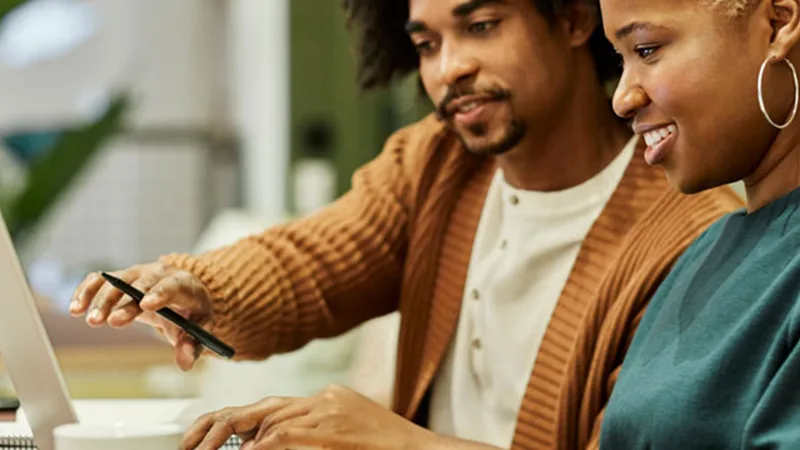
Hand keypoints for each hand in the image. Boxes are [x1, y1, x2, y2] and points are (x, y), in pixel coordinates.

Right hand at [70, 262, 213, 370]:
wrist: (181, 295)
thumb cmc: (190, 312)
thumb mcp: (199, 328)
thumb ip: (192, 346)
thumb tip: (184, 363)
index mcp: (184, 284)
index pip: (173, 285)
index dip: (159, 293)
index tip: (146, 305)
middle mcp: (158, 274)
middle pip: (140, 284)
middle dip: (125, 303)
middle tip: (110, 322)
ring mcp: (137, 274)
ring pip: (116, 280)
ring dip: (102, 299)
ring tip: (91, 321)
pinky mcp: (119, 277)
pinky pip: (99, 280)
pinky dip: (86, 291)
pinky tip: (75, 308)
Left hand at [181, 385, 438, 449]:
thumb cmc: (386, 448)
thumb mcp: (346, 433)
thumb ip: (314, 433)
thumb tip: (265, 443)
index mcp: (325, 399)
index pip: (269, 407)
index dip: (232, 422)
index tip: (204, 438)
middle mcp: (320, 402)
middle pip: (258, 410)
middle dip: (216, 429)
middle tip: (191, 446)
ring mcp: (322, 416)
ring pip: (264, 424)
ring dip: (231, 441)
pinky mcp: (323, 432)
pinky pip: (277, 439)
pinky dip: (257, 447)